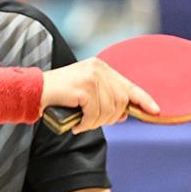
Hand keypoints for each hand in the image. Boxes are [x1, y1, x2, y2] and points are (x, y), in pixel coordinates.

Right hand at [41, 56, 158, 132]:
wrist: (34, 92)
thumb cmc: (59, 96)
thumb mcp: (86, 94)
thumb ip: (106, 100)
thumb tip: (125, 114)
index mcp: (101, 68)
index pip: (129, 86)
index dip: (143, 100)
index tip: (155, 111)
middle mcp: (99, 69)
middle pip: (120, 103)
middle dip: (107, 118)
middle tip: (89, 121)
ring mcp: (92, 77)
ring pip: (108, 111)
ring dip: (94, 123)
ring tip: (80, 122)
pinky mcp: (84, 88)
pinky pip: (94, 115)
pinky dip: (85, 123)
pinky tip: (75, 123)